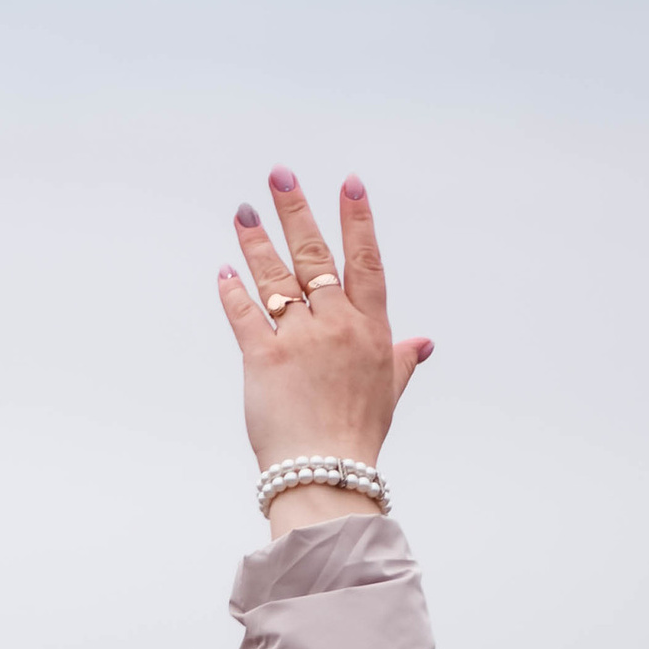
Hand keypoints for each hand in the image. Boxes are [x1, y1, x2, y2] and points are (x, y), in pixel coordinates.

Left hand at [216, 172, 432, 528]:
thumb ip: (401, 360)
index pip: (366, 261)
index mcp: (371, 329)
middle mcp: (337, 326)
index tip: (350, 185)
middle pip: (315, 257)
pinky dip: (234, 292)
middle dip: (297, 212)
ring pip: (277, 278)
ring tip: (245, 212)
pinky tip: (225, 271)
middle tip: (280, 176)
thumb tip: (422, 343)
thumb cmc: (358, 435)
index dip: (358, 221)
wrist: (326, 473)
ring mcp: (300, 340)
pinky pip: (246, 315)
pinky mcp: (264, 360)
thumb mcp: (388, 392)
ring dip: (258, 241)